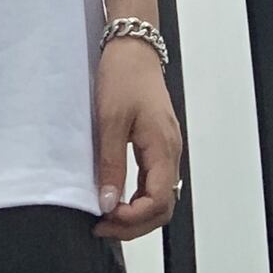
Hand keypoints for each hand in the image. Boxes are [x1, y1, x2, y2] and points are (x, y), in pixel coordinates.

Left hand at [91, 36, 182, 240]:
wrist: (132, 46)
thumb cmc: (123, 76)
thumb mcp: (109, 120)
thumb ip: (110, 163)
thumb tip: (108, 202)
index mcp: (163, 149)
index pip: (157, 203)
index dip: (132, 221)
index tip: (103, 221)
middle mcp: (170, 152)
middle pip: (163, 206)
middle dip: (134, 224)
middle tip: (102, 226)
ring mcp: (166, 147)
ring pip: (160, 195)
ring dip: (136, 212)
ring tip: (106, 215)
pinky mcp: (157, 140)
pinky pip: (154, 179)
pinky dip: (138, 195)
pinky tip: (117, 194)